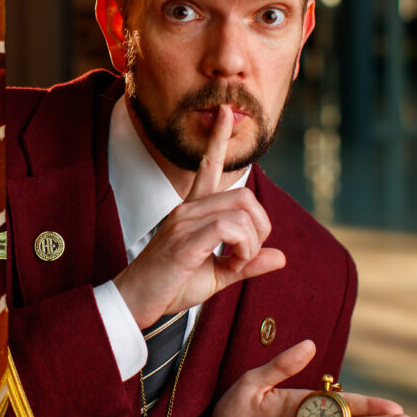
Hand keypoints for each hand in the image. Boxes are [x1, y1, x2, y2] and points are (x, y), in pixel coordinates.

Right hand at [114, 104, 286, 327]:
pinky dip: (243, 249)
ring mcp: (184, 221)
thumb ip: (248, 264)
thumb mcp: (217, 276)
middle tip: (247, 255)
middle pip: (245, 195)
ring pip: (241, 212)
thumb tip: (281, 257)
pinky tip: (231, 264)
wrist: (136, 304)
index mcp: (192, 210)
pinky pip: (230, 229)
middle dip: (261, 226)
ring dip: (251, 243)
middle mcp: (187, 208)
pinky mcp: (185, 239)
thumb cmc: (170, 288)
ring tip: (236, 264)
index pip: (208, 165)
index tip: (227, 112)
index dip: (219, 138)